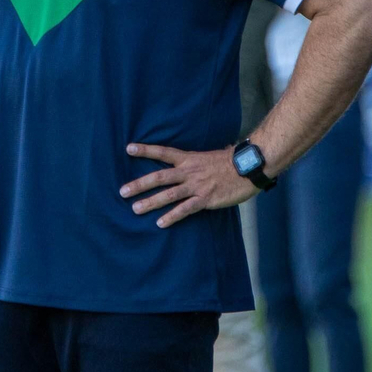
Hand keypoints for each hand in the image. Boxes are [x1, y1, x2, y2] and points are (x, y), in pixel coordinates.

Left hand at [120, 144, 256, 227]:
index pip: (163, 152)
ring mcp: (196, 186)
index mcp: (189, 159)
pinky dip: (172, 216)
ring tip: (135, 209)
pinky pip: (185, 209)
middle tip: (122, 191)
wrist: (249, 168)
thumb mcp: (208, 157)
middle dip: (139, 184)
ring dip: (150, 202)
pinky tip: (160, 223)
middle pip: (159, 177)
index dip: (146, 150)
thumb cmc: (231, 163)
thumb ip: (195, 163)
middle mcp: (189, 172)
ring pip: (168, 195)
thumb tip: (187, 165)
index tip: (128, 148)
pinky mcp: (205, 199)